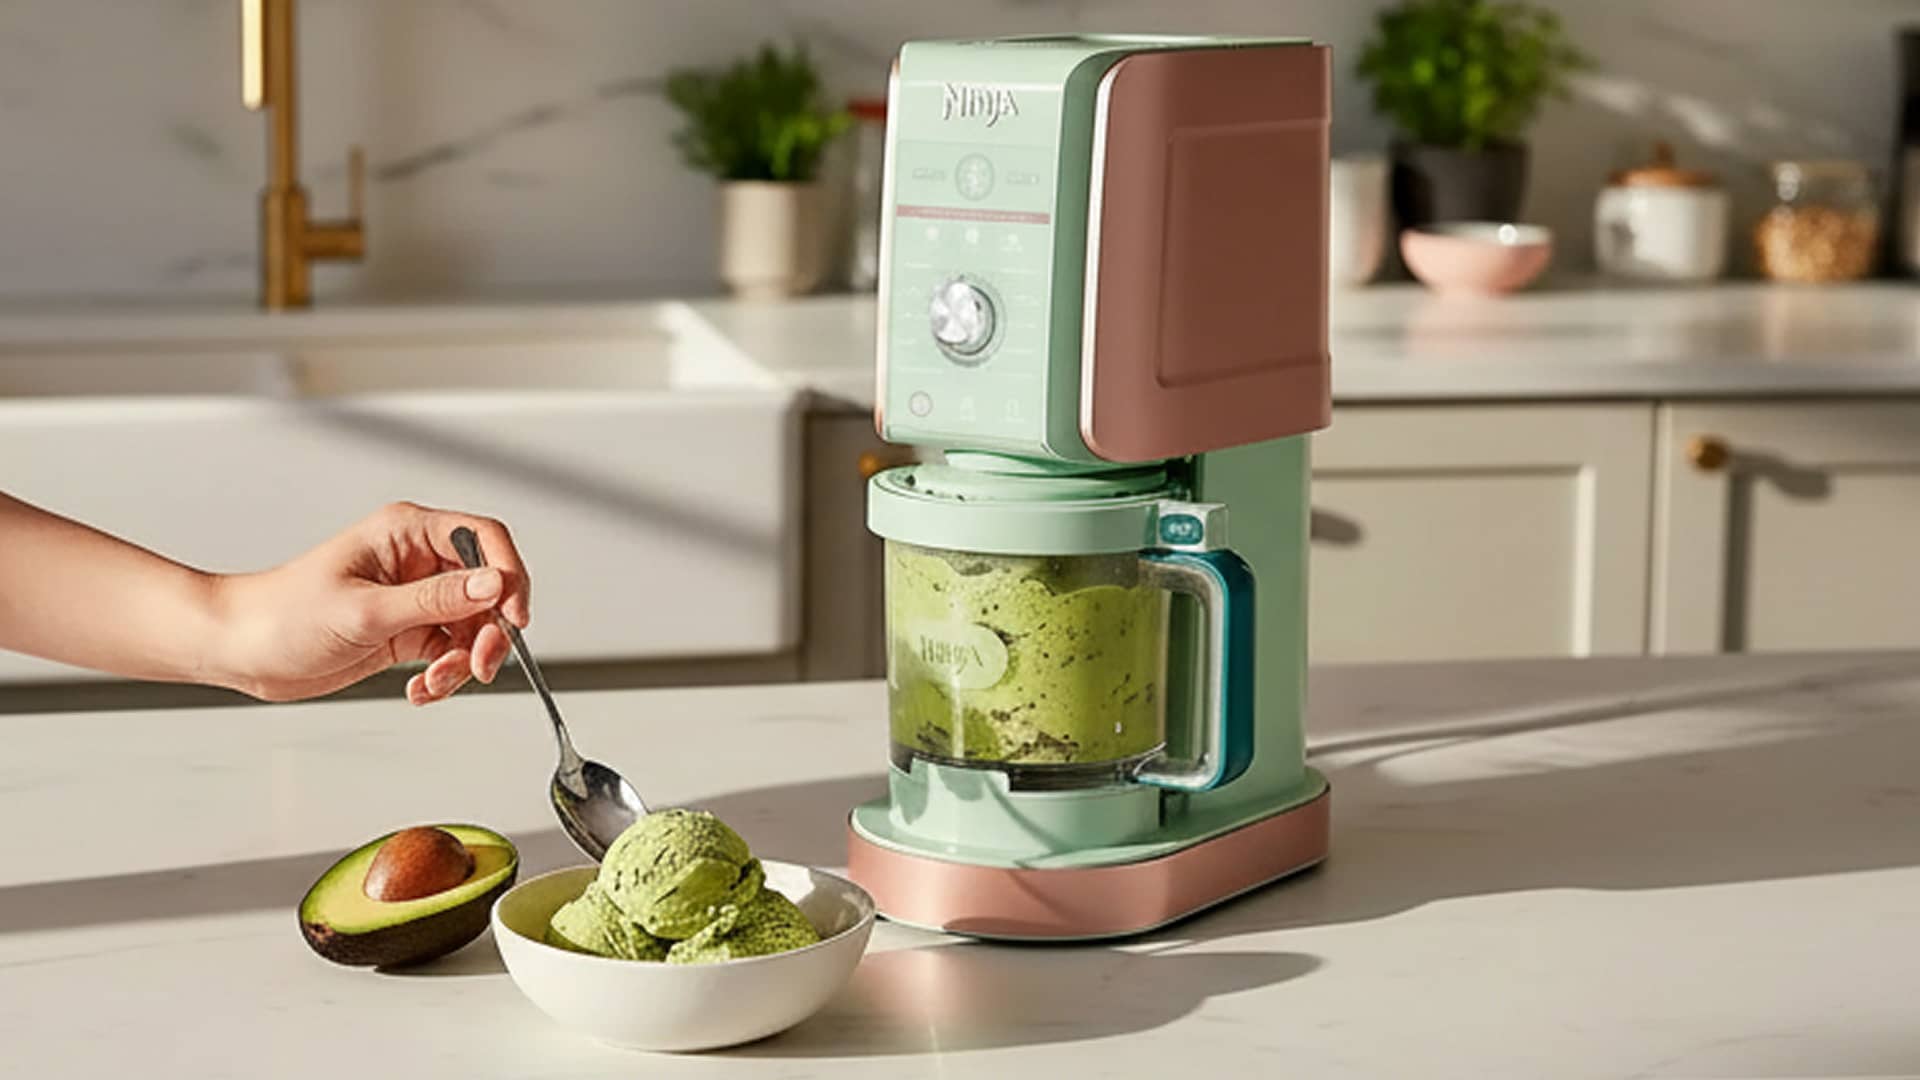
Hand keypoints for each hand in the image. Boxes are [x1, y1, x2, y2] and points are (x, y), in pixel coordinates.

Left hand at [213, 502, 531, 703]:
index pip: (483, 538)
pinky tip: (419, 689)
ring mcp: (412, 597)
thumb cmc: (282, 615)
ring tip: (436, 682)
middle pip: (487, 588)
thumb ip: (435, 600)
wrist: (240, 650)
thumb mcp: (366, 610)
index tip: (515, 616)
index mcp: (406, 533)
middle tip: (481, 665)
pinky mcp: (405, 631)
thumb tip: (494, 585)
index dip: (509, 575)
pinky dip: (444, 675)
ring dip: (465, 661)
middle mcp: (416, 561)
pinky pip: (449, 652)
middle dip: (490, 631)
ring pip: (473, 626)